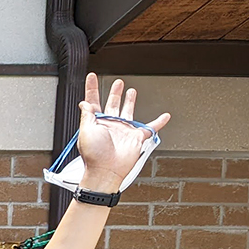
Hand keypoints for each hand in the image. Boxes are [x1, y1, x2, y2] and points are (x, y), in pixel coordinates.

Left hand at [75, 74, 169, 191]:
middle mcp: (110, 125)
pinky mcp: (136, 138)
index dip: (92, 88)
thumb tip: (84, 103)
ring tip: (131, 92)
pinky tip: (164, 116)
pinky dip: (158, 122)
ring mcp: (123, 130)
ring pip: (128, 112)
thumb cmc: (94, 155)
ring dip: (130, 101)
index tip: (91, 77)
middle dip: (115, 93)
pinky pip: (150, 128)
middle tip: (118, 83)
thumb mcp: (85, 131)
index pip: (93, 101)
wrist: (106, 171)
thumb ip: (86, 115)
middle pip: (113, 104)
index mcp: (96, 122)